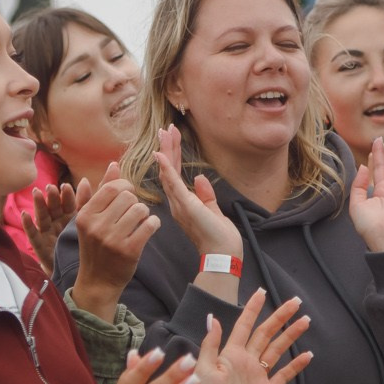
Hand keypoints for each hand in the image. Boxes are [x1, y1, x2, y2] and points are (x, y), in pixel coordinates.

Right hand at [18, 180, 79, 277]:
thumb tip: (87, 180)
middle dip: (52, 197)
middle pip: (54, 208)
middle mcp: (57, 223)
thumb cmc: (79, 247)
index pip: (68, 203)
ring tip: (37, 193)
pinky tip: (25, 214)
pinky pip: (33, 235)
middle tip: (51, 187)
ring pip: (42, 217)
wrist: (75, 274)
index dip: (66, 195)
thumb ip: (87, 202)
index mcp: (70, 217)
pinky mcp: (40, 246)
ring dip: (39, 205)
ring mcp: (47, 234)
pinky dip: (28, 224)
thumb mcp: (85, 223)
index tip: (66, 186)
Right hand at [71, 162, 160, 321]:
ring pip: (140, 209)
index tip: (128, 197)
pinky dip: (153, 224)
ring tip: (141, 221)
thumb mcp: (89, 219)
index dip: (126, 188)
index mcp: (85, 215)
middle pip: (128, 196)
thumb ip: (99, 191)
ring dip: (145, 213)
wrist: (97, 281)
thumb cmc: (95, 247)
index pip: (112, 187)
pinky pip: (150, 225)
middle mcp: (96, 226)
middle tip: (134, 212)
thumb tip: (113, 165)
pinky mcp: (129, 250)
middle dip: (135, 201)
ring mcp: (112, 239)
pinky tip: (149, 228)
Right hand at [153, 125, 243, 259]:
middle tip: (166, 128)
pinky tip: (160, 154)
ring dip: (167, 151)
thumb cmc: (219, 237)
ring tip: (165, 132)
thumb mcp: (213, 211)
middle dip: (168, 148)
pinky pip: (173, 184)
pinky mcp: (186, 206)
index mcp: (184, 203)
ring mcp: (180, 204)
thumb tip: (199, 178)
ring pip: (168, 173)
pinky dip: (166, 169)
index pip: (175, 175)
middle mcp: (177, 203)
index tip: (172, 137)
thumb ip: (206, 195)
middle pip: (168, 170)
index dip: (172, 155)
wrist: (222, 255)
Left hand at [192, 289, 314, 383]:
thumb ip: (210, 345)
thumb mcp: (201, 370)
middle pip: (266, 333)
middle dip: (280, 317)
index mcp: (230, 354)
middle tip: (295, 301)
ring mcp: (258, 376)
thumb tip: (213, 317)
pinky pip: (284, 375)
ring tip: (305, 321)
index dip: (252, 309)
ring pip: (278, 349)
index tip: (261, 292)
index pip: (244, 326)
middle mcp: (246, 361)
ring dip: (291, 335)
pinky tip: (307, 355)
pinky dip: (296, 365)